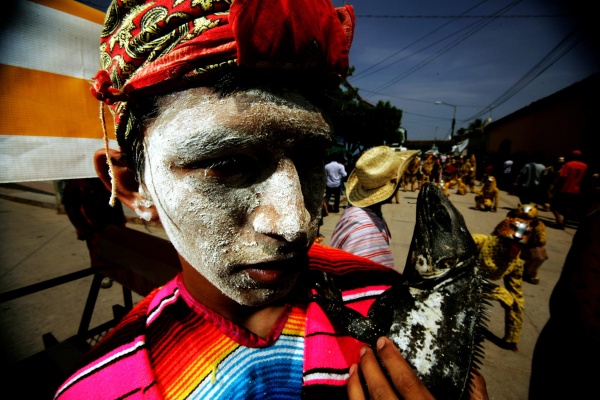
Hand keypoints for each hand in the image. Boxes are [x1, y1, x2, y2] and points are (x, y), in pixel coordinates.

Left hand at [347, 337, 488, 399]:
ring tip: (354, 368)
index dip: (392, 360)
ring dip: (356, 385)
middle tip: (366, 350)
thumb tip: (474, 376)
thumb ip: (474, 398)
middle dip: (370, 367)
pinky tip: (354, 395)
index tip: (384, 343)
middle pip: (381, 391)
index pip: (407, 382)